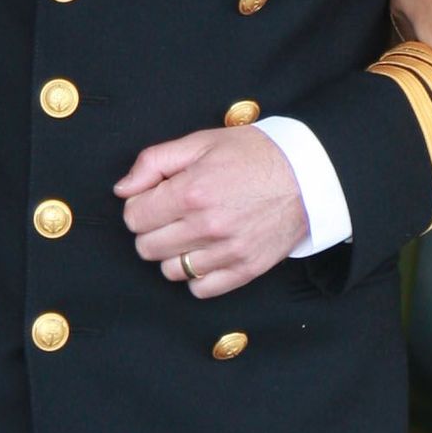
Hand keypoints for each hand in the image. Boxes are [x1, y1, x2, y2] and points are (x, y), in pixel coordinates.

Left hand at [116, 124, 307, 297]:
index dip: (139, 206)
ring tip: (190, 234)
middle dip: (152, 230)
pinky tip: (206, 254)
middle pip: (147, 248)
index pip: (134, 217)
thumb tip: (123, 190)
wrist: (308, 175)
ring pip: (170, 271)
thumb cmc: (254, 155)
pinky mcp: (245, 269)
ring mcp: (227, 252)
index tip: (156, 199)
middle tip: (171, 216)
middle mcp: (207, 226)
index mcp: (191, 192)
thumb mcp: (201, 143)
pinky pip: (200, 289)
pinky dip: (197, 276)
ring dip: (173, 254)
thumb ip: (154, 162)